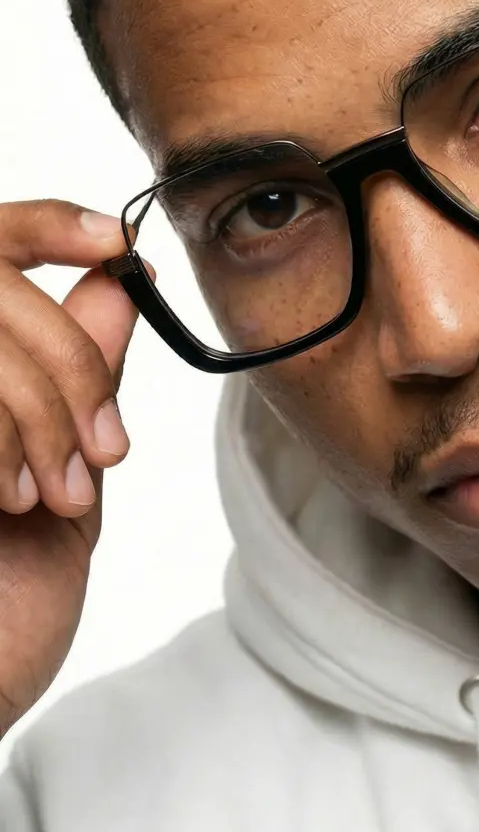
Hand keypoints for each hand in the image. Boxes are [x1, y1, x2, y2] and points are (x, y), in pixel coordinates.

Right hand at [0, 200, 139, 737]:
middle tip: (100, 449)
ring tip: (52, 496)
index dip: (45, 226)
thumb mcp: (64, 480)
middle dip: (69, 364)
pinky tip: (4, 505)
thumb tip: (114, 284)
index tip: (114, 243)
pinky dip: (5, 439)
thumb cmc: (9, 605)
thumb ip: (75, 380)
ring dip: (41, 415)